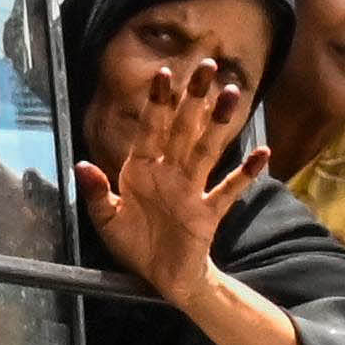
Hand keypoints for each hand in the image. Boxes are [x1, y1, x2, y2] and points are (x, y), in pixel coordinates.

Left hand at [73, 55, 266, 300]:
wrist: (161, 277)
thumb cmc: (134, 243)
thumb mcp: (107, 219)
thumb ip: (96, 192)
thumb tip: (81, 165)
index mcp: (141, 170)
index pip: (150, 129)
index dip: (157, 103)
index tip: (164, 73)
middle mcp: (169, 173)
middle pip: (183, 129)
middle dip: (193, 99)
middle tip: (206, 66)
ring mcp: (192, 190)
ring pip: (207, 150)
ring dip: (219, 123)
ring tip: (232, 94)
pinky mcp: (209, 211)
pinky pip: (229, 189)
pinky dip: (245, 173)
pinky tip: (263, 153)